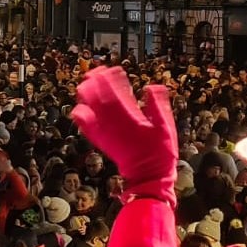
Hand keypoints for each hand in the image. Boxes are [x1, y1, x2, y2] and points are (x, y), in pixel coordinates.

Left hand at [70, 67, 177, 201]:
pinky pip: (86, 127)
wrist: (148, 177)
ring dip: (86, 95)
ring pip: (88, 109)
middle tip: (96, 71)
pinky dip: (81, 115)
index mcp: (129, 118)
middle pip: (96, 98)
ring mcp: (105, 134)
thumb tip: (151, 87)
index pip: (114, 93)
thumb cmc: (159, 153)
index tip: (114, 69)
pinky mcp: (102, 142)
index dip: (111, 79)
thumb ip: (158, 106)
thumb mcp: (166, 127)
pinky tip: (80, 108)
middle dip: (94, 82)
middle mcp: (112, 124)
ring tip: (87, 83)